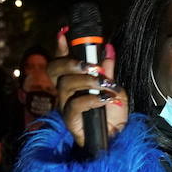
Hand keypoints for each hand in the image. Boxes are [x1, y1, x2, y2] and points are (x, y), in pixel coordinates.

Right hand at [51, 33, 127, 147]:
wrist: (117, 138)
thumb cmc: (112, 114)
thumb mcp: (114, 88)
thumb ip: (109, 70)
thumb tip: (108, 49)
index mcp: (74, 82)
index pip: (61, 61)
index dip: (60, 46)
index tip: (64, 33)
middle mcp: (65, 92)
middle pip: (54, 70)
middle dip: (70, 61)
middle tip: (90, 64)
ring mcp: (65, 106)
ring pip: (65, 86)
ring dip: (87, 81)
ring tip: (105, 84)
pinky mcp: (70, 121)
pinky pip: (74, 106)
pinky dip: (92, 99)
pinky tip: (105, 99)